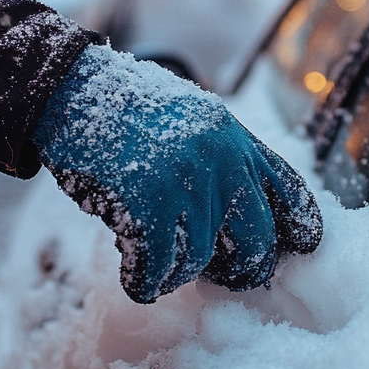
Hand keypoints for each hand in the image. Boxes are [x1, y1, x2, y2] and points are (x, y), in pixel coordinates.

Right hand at [30, 46, 322, 302]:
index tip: (297, 250)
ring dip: (177, 274)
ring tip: (158, 269)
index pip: (288, 189)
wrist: (68, 86)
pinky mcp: (145, 199)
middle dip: (242, 269)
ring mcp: (183, 178)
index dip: (300, 228)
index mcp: (232, 134)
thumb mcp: (187, 115)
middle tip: (221, 275)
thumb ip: (219, 153)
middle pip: (256, 239)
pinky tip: (136, 279)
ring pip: (201, 259)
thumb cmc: (123, 106)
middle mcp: (219, 156)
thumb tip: (240, 213)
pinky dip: (145, 282)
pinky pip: (158, 266)